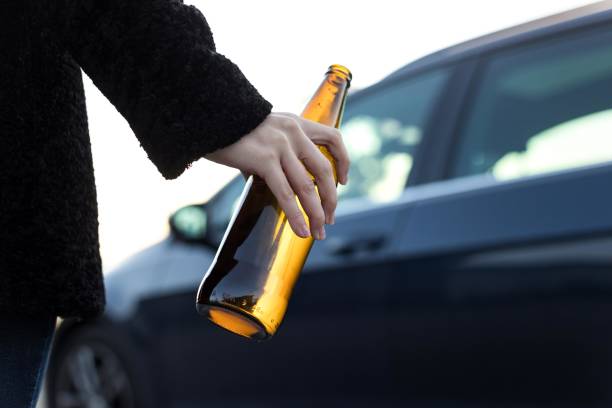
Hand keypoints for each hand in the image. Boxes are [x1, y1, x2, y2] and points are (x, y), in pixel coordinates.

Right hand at [205, 112, 349, 239]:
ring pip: (307, 187)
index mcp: (296, 123)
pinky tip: (300, 230)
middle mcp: (294, 132)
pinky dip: (295, 216)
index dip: (343, 161)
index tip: (343, 182)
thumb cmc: (231, 129)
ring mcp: (280, 146)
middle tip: (330, 219)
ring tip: (318, 232)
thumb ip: (276, 151)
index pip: (333, 138)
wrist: (207, 116)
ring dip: (315, 214)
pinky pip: (286, 194)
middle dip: (330, 199)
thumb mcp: (262, 132)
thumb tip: (275, 180)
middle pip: (324, 171)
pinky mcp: (265, 160)